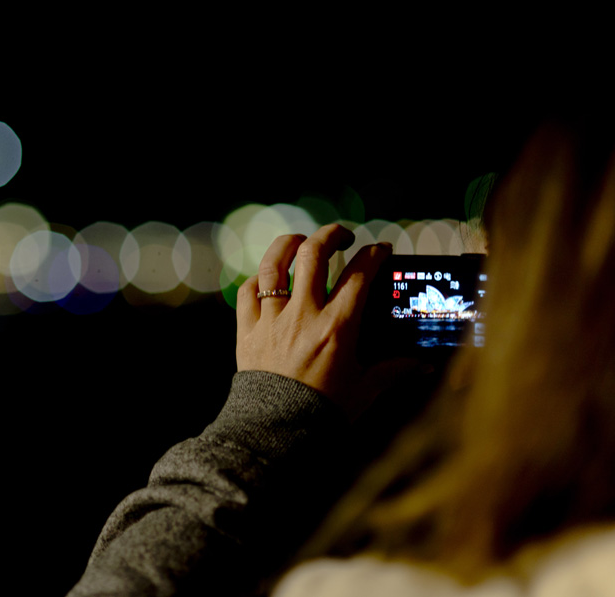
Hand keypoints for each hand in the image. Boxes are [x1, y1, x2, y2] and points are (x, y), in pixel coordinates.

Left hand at [236, 224, 398, 419]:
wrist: (275, 433)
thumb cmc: (323, 413)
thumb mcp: (364, 390)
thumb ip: (393, 370)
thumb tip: (423, 364)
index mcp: (337, 327)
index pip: (359, 274)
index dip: (373, 254)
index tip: (380, 249)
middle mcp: (303, 315)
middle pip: (313, 254)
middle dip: (330, 236)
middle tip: (342, 237)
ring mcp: (271, 319)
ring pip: (273, 264)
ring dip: (288, 245)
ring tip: (300, 242)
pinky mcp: (246, 330)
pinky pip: (247, 292)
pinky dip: (257, 280)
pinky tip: (267, 280)